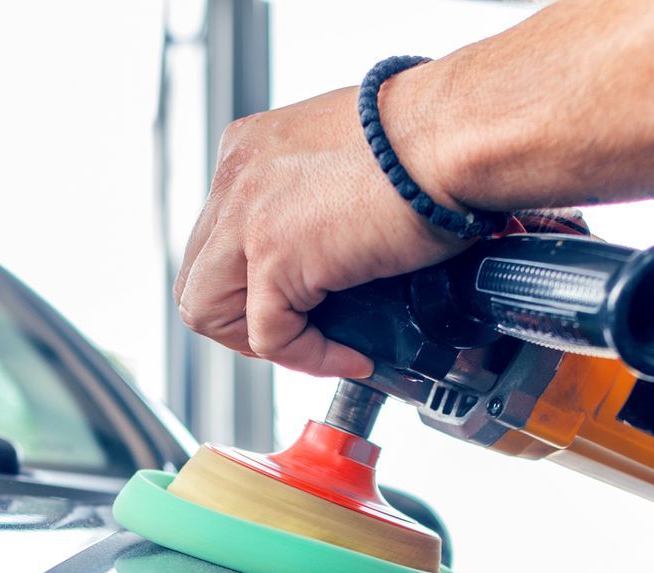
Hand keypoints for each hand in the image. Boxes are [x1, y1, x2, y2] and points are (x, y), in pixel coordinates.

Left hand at [174, 73, 473, 377]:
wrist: (454, 134)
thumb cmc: (430, 137)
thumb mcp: (349, 155)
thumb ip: (318, 194)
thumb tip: (332, 245)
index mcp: (249, 150)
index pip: (216, 236)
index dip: (250, 281)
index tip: (297, 300)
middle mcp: (237, 178)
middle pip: (199, 275)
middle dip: (241, 316)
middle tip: (296, 330)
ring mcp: (248, 217)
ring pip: (207, 310)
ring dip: (257, 340)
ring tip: (310, 347)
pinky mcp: (275, 257)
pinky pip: (269, 336)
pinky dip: (309, 358)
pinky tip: (350, 354)